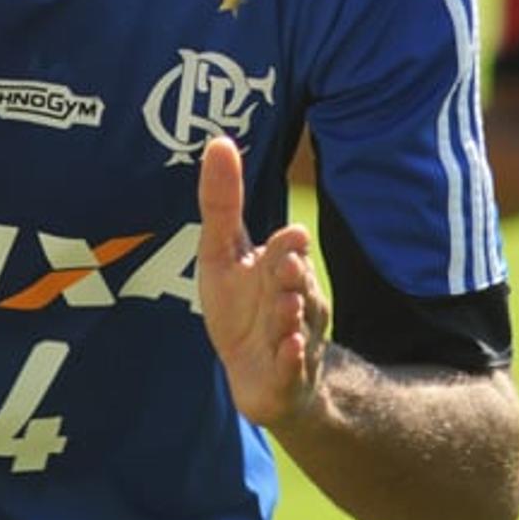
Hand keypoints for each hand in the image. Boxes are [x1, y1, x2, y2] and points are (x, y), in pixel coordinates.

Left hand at [196, 135, 329, 426]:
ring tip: (286, 305)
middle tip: (285, 267)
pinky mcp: (289, 377)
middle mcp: (296, 300)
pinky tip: (290, 348)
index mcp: (280, 268)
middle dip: (292, 277)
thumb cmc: (242, 308)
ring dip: (291, 315)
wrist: (263, 377)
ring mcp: (296, 339)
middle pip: (297, 286)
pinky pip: (294, 368)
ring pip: (298, 324)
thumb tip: (219, 141)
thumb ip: (222, 204)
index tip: (290, 234)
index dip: (288, 246)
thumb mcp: (222, 255)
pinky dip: (293, 359)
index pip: (288, 251)